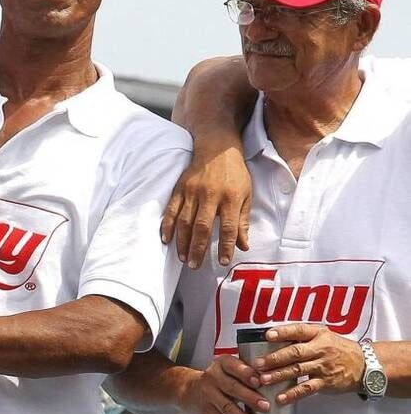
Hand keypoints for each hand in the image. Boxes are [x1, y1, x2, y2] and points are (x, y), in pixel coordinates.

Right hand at [160, 141, 250, 267]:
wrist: (216, 148)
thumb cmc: (235, 173)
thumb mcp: (247, 195)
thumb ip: (243, 221)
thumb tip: (243, 246)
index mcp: (231, 198)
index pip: (229, 227)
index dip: (225, 246)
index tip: (222, 261)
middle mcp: (211, 195)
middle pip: (202, 227)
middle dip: (198, 249)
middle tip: (195, 266)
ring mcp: (193, 191)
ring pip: (185, 221)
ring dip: (182, 242)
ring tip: (183, 258)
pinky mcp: (180, 188)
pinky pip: (171, 209)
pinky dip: (167, 225)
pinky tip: (166, 239)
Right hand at [180, 354, 267, 413]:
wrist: (189, 389)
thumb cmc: (219, 379)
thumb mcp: (229, 369)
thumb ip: (248, 374)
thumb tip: (276, 383)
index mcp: (222, 364)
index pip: (233, 366)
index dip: (246, 373)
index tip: (258, 381)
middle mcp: (213, 377)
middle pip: (231, 387)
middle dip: (249, 397)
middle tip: (265, 406)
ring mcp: (208, 395)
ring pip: (226, 407)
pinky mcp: (206, 411)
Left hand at [255, 324, 364, 404]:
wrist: (365, 365)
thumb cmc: (339, 349)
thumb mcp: (324, 336)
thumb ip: (302, 336)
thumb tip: (273, 336)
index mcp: (318, 334)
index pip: (298, 330)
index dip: (283, 332)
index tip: (267, 335)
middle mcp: (320, 349)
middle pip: (295, 353)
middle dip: (274, 358)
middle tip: (257, 364)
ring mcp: (323, 366)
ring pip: (298, 370)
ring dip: (278, 376)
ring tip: (263, 380)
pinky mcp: (326, 382)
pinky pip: (307, 388)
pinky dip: (293, 394)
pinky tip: (280, 398)